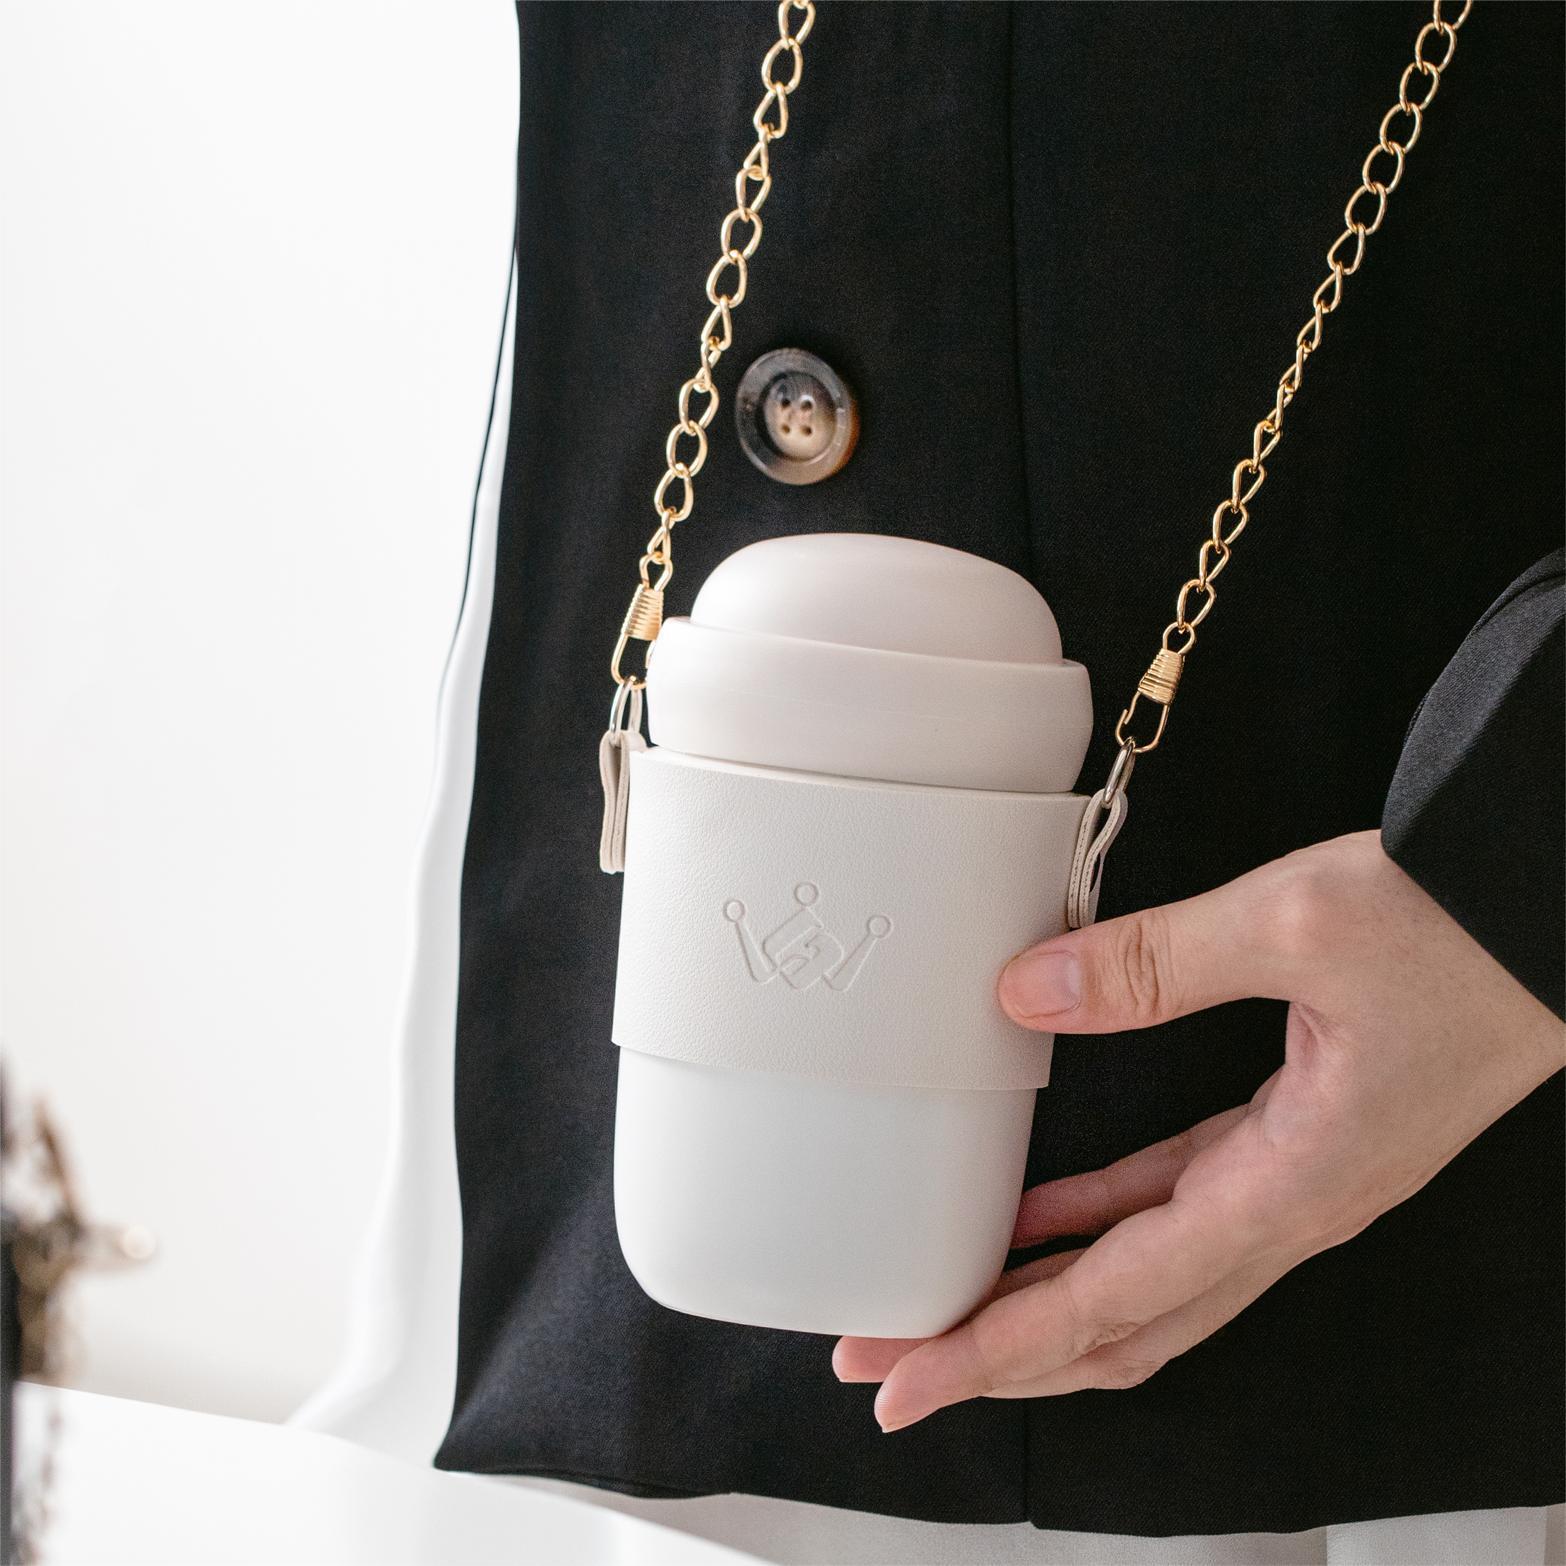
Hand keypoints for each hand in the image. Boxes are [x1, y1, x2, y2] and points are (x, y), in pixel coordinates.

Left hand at [834, 831, 1563, 1431]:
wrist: (1551, 914)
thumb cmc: (1460, 927)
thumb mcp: (1295, 924)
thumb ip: (1151, 965)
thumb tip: (1023, 994)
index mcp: (1292, 1187)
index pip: (1116, 1300)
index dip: (1002, 1348)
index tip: (910, 1383)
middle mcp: (1289, 1212)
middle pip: (1119, 1323)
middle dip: (997, 1351)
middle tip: (889, 1360)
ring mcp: (1292, 1186)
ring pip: (1144, 1284)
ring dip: (1040, 1301)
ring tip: (944, 1308)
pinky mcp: (1291, 1146)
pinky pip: (1172, 1213)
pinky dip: (1095, 1228)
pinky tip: (1036, 1218)